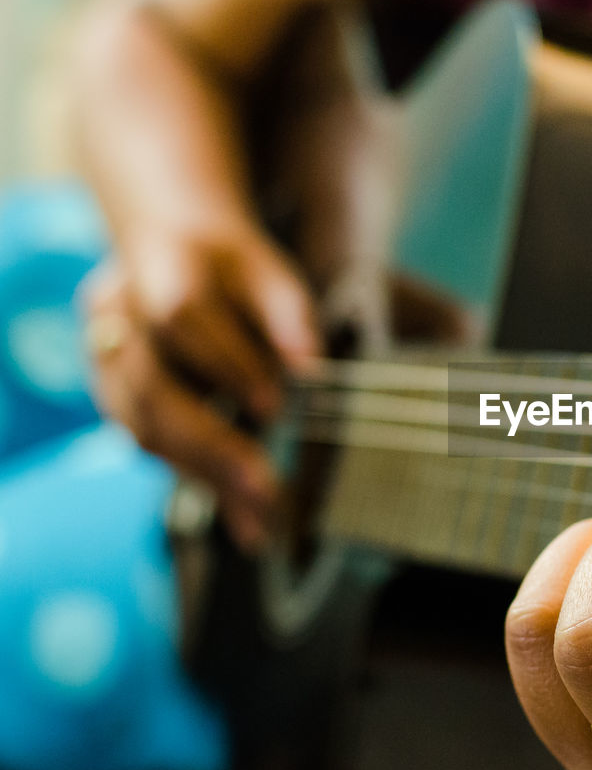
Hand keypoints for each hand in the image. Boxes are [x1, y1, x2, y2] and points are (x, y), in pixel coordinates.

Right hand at [83, 226, 317, 549]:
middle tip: (266, 490)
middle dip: (211, 444)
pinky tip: (241, 515)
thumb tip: (311, 368)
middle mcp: (112, 313)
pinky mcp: (111, 397)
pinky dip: (198, 481)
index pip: (180, 313)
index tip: (276, 406)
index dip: (223, 361)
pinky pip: (149, 446)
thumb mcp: (267, 269)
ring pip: (143, 427)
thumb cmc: (229, 268)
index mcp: (154, 264)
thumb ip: (288, 313)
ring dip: (203, 477)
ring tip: (260, 518)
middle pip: (151, 387)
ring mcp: (101, 360)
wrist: (166, 250)